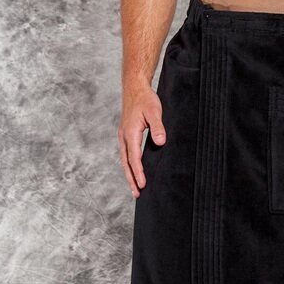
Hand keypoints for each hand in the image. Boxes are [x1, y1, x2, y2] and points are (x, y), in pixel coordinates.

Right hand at [118, 82, 165, 197]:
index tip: (142, 184)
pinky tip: (133, 171)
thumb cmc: (145, 99)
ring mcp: (123, 136)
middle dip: (131, 179)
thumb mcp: (155, 111)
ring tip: (135, 188)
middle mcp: (124, 137)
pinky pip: (126, 154)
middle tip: (137, 194)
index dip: (138, 172)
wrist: (135, 88)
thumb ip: (157, 127)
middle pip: (126, 163)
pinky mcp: (125, 135)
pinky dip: (128, 165)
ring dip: (129, 174)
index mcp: (130, 133)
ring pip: (124, 160)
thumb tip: (160, 141)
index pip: (134, 157)